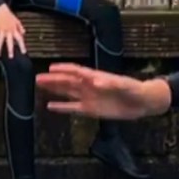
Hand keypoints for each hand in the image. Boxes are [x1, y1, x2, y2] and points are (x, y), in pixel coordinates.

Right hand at [0, 4, 25, 57]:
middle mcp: (8, 31)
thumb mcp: (17, 21)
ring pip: (0, 41)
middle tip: (10, 57)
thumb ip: (21, 28)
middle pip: (9, 42)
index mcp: (14, 30)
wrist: (0, 8)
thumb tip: (24, 33)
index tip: (24, 52)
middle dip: (10, 50)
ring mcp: (1, 30)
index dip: (22, 46)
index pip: (20, 39)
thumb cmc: (9, 14)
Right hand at [37, 63, 171, 119]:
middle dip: (52, 79)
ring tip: (38, 86)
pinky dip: (62, 108)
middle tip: (36, 78)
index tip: (50, 68)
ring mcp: (89, 97)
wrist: (143, 103)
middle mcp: (89, 86)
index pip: (76, 71)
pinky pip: (73, 108)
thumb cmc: (135, 90)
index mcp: (96, 77)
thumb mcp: (125, 85)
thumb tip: (95, 81)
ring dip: (53, 90)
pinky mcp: (91, 110)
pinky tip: (49, 106)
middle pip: (67, 81)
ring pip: (67, 93)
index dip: (64, 69)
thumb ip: (111, 83)